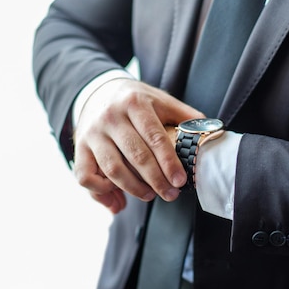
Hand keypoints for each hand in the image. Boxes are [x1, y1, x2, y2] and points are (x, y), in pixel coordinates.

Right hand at [73, 78, 203, 212]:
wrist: (97, 91)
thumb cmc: (135, 101)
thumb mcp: (160, 100)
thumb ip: (184, 115)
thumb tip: (210, 132)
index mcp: (134, 103)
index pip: (154, 137)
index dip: (168, 162)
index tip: (179, 181)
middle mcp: (110, 117)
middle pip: (135, 157)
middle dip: (156, 181)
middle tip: (170, 195)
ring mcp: (92, 133)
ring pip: (112, 169)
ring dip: (133, 189)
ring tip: (149, 195)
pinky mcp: (79, 147)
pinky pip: (85, 176)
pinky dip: (100, 192)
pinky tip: (117, 197)